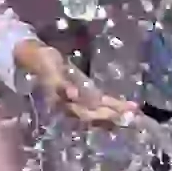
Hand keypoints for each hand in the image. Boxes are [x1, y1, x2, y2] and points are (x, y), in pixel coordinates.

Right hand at [12, 38, 141, 129]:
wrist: (37, 56)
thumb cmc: (42, 62)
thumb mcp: (49, 71)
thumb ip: (60, 84)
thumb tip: (73, 95)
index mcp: (63, 103)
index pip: (84, 112)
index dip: (100, 114)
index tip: (116, 113)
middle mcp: (72, 106)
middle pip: (95, 114)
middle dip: (113, 114)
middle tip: (132, 114)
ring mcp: (79, 100)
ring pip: (100, 110)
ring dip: (117, 111)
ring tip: (134, 110)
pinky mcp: (85, 93)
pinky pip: (101, 101)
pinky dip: (114, 103)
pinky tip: (127, 105)